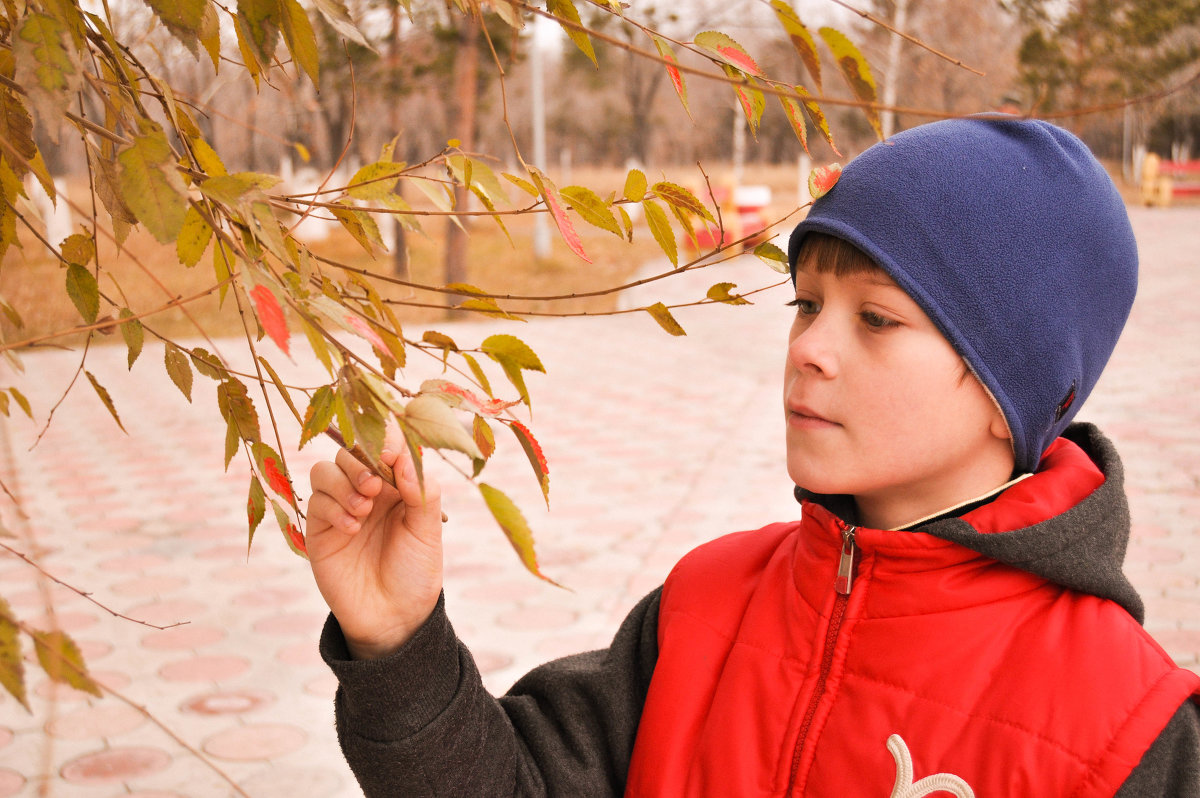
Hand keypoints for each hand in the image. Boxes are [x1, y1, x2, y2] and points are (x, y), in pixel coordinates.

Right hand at [306, 435, 442, 659]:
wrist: (394, 617)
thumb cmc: (415, 571)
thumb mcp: (428, 529)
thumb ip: (422, 490)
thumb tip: (405, 456)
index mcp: (397, 484)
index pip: (384, 444)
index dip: (383, 440)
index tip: (390, 454)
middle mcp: (367, 490)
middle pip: (348, 450)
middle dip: (359, 462)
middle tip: (375, 486)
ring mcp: (340, 508)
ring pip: (324, 470)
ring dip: (343, 483)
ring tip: (363, 510)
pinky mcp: (319, 530)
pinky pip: (315, 502)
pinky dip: (333, 508)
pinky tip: (352, 530)